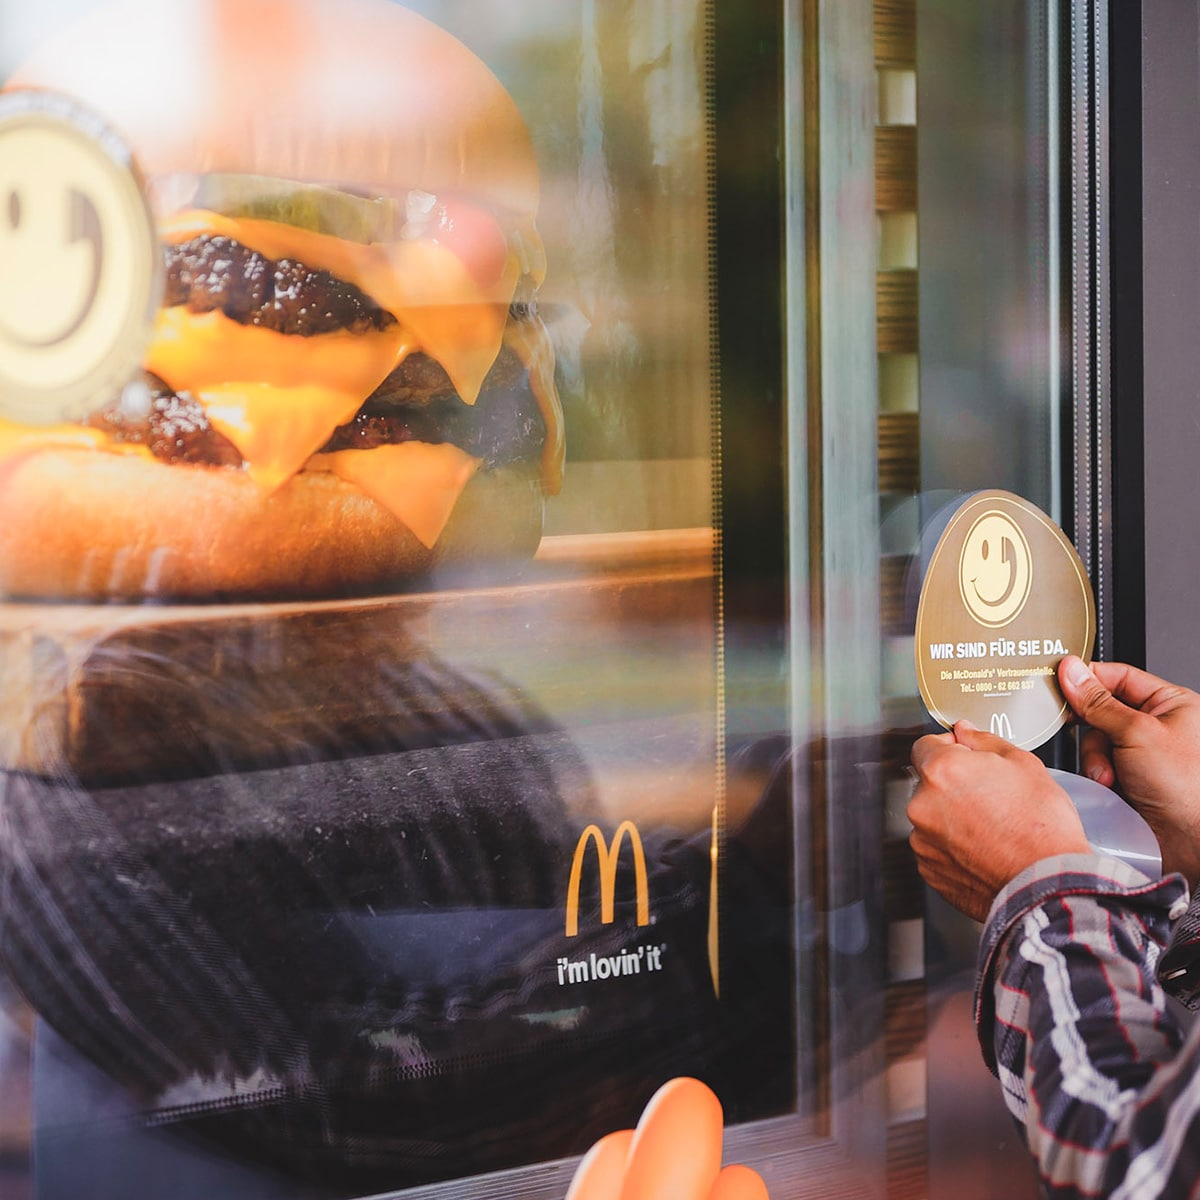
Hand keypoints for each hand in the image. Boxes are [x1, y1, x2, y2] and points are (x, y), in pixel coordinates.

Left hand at [907, 723, 1089, 921]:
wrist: (1047, 886)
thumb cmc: (1041, 828)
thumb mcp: (1024, 765)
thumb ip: (984, 740)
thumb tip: (965, 731)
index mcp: (941, 771)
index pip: (925, 745)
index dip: (948, 747)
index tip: (964, 756)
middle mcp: (922, 805)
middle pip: (929, 783)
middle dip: (953, 785)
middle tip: (990, 798)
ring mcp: (922, 840)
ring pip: (932, 817)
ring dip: (952, 818)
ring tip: (991, 828)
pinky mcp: (928, 869)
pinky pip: (936, 848)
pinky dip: (953, 847)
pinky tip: (983, 849)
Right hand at [1059, 656, 1199, 885]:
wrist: (1190, 839)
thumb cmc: (1187, 785)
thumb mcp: (1136, 732)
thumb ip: (1098, 702)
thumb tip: (1072, 672)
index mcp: (1169, 703)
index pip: (1118, 676)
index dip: (1088, 678)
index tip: (1059, 681)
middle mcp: (1156, 725)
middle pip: (1100, 709)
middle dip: (1091, 729)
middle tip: (1079, 730)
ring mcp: (1140, 753)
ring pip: (1094, 740)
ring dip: (1095, 758)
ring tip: (1109, 775)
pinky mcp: (1127, 776)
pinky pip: (1096, 764)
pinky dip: (1097, 774)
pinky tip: (1109, 785)